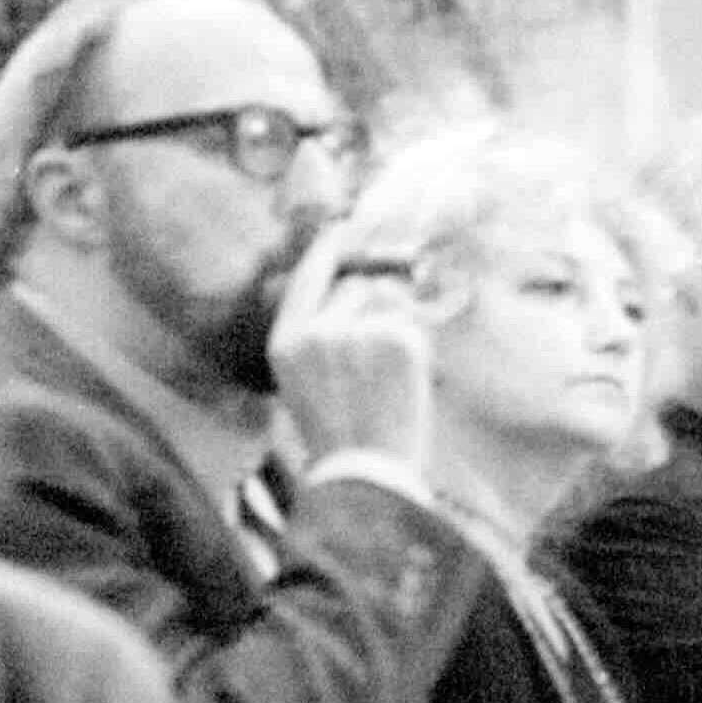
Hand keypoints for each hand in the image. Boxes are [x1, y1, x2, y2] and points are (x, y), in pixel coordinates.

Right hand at [267, 219, 432, 471]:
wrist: (366, 474)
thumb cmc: (340, 433)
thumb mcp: (304, 381)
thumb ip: (317, 332)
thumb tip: (352, 283)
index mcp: (286, 342)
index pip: (307, 277)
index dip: (328, 249)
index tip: (343, 228)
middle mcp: (316, 331)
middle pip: (357, 286)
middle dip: (375, 304)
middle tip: (380, 352)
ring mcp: (356, 333)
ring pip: (388, 302)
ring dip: (396, 326)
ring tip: (386, 378)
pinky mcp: (395, 339)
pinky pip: (413, 324)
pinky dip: (415, 346)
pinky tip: (403, 382)